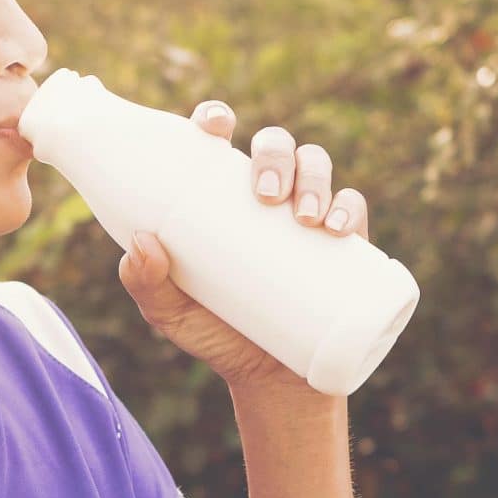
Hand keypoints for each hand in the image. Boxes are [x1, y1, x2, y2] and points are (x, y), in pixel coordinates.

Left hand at [116, 99, 371, 394]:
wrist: (268, 380)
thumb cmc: (213, 333)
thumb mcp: (168, 312)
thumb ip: (145, 282)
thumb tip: (144, 243)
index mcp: (220, 192)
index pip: (219, 138)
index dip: (217, 117)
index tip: (216, 126)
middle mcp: (266, 194)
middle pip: (275, 144)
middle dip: (274, 155)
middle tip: (265, 195)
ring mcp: (306, 214)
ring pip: (317, 165)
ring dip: (314, 178)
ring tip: (303, 217)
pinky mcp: (343, 243)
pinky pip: (354, 206)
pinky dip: (349, 207)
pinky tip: (338, 227)